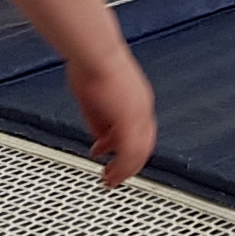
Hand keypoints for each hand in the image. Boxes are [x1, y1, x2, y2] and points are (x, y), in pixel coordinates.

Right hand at [63, 44, 156, 188]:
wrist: (94, 55)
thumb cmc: (91, 66)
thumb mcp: (93, 99)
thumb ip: (99, 120)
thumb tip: (100, 137)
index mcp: (137, 101)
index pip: (138, 132)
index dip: (126, 148)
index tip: (113, 156)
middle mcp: (142, 108)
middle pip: (143, 145)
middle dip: (128, 163)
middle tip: (115, 175)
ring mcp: (139, 115)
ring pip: (139, 153)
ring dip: (125, 170)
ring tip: (111, 180)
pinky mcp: (130, 121)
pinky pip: (129, 153)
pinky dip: (121, 168)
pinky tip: (111, 175)